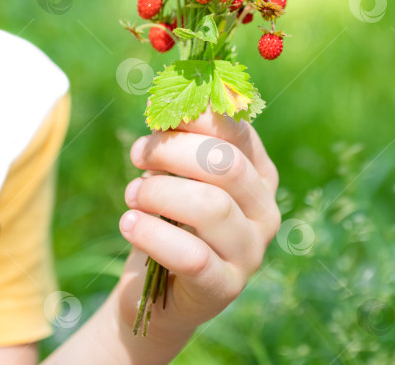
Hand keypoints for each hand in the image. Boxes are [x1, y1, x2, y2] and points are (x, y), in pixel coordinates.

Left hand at [114, 108, 280, 343]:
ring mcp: (251, 252)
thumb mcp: (176, 174)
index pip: (237, 132)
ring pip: (211, 206)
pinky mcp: (225, 287)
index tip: (157, 114)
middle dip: (173, 151)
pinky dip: (153, 235)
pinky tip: (128, 223)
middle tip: (138, 154)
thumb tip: (161, 101)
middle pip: (226, 164)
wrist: (158, 293)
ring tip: (131, 194)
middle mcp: (265, 210)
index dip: (196, 117)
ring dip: (160, 192)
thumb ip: (177, 140)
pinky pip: (192, 256)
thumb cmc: (170, 220)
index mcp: (260, 173)